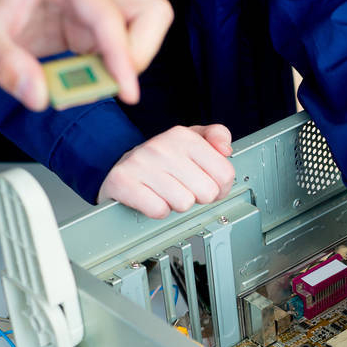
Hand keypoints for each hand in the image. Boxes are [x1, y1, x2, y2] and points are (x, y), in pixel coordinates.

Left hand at [0, 0, 172, 109]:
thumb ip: (7, 66)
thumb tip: (40, 96)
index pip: (111, 14)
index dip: (124, 54)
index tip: (126, 92)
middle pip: (149, 11)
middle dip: (138, 52)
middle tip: (112, 82)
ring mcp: (93, 1)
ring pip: (145, 27)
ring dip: (128, 63)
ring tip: (88, 82)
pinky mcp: (92, 24)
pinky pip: (123, 48)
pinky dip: (112, 70)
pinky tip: (80, 79)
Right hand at [97, 124, 234, 217]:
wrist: (121, 165)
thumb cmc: (162, 158)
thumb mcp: (192, 139)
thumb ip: (216, 136)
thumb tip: (226, 148)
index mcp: (184, 136)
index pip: (225, 173)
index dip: (220, 186)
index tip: (207, 183)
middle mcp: (162, 147)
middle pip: (207, 192)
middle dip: (198, 196)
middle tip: (184, 188)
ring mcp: (141, 164)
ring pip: (184, 203)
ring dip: (176, 204)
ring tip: (166, 192)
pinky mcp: (123, 182)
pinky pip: (158, 210)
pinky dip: (157, 210)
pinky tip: (152, 198)